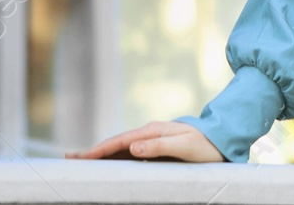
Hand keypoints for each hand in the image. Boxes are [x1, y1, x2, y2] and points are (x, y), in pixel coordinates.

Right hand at [64, 120, 223, 161]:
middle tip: (69, 159)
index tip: (79, 158)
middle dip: (92, 151)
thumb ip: (159, 146)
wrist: (224, 138)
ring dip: (101, 153)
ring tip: (82, 160)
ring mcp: (153, 138)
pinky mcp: (157, 145)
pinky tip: (107, 162)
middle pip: (115, 143)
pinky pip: (130, 151)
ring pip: (121, 147)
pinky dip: (115, 156)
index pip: (119, 141)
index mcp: (153, 131)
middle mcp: (150, 132)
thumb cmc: (206, 145)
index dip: (98, 150)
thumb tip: (133, 147)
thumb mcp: (185, 146)